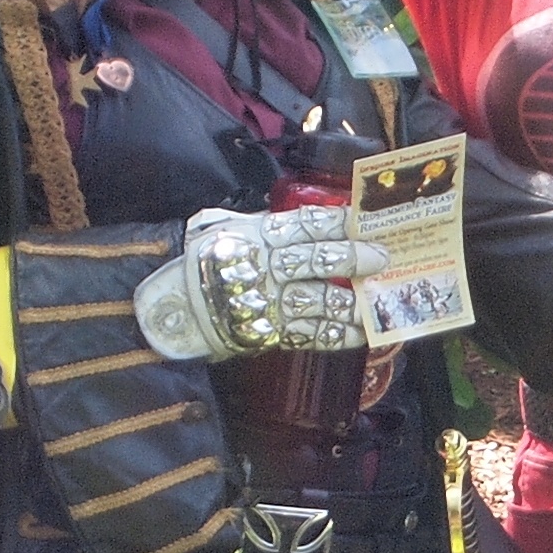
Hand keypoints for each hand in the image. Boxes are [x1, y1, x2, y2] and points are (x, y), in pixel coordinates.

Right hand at [134, 207, 385, 361]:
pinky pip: (309, 335)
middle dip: (351, 258)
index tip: (365, 217)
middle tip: (381, 257)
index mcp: (255, 235)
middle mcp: (263, 268)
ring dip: (350, 303)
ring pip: (316, 302)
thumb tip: (301, 216)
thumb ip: (257, 221)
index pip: (302, 224)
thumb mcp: (221, 228)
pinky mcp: (267, 334)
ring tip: (376, 300)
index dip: (336, 221)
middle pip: (313, 261)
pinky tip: (360, 333)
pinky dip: (337, 335)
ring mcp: (266, 303)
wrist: (171, 309)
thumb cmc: (202, 263)